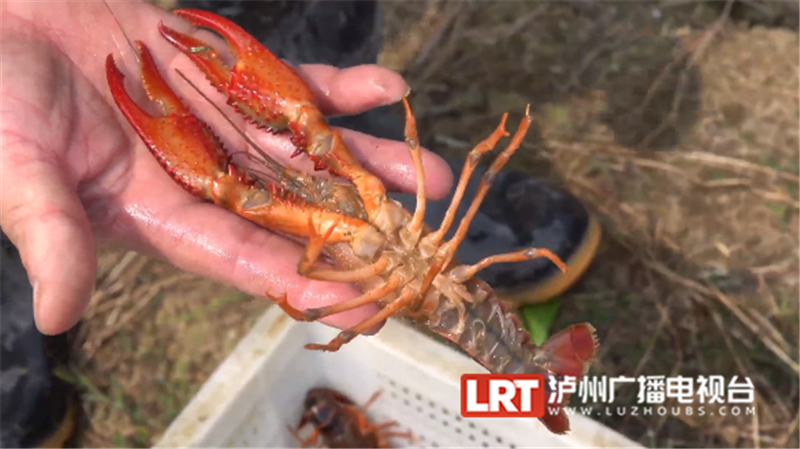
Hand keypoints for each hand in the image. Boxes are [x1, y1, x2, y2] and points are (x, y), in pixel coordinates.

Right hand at [0, 1, 453, 334]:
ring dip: (371, 162)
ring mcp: (222, 125)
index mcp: (160, 214)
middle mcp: (204, 177)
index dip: (302, 282)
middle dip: (363, 226)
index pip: (243, 258)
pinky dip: (337, 88)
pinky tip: (387, 88)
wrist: (1, 17)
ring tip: (434, 173)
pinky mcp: (227, 75)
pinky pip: (292, 86)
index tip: (363, 302)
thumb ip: (51, 234)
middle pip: (298, 211)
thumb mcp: (18, 169)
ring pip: (311, 152)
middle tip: (425, 242)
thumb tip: (56, 317)